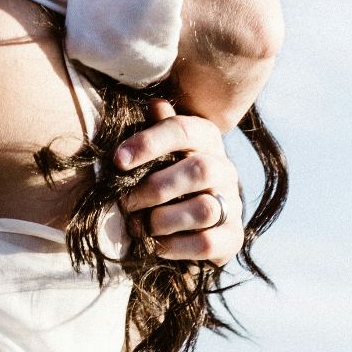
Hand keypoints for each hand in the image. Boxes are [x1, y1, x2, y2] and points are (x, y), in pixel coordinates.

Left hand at [114, 99, 245, 263]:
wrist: (189, 222)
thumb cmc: (163, 175)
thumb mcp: (157, 150)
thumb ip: (155, 129)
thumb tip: (155, 104)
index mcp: (205, 138)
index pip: (182, 129)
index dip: (148, 142)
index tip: (118, 161)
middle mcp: (225, 168)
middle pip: (199, 169)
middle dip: (155, 188)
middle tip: (126, 202)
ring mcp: (232, 203)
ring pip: (204, 209)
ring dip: (163, 220)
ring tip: (140, 226)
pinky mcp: (232, 237)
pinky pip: (207, 243)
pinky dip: (175, 246)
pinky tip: (156, 245)